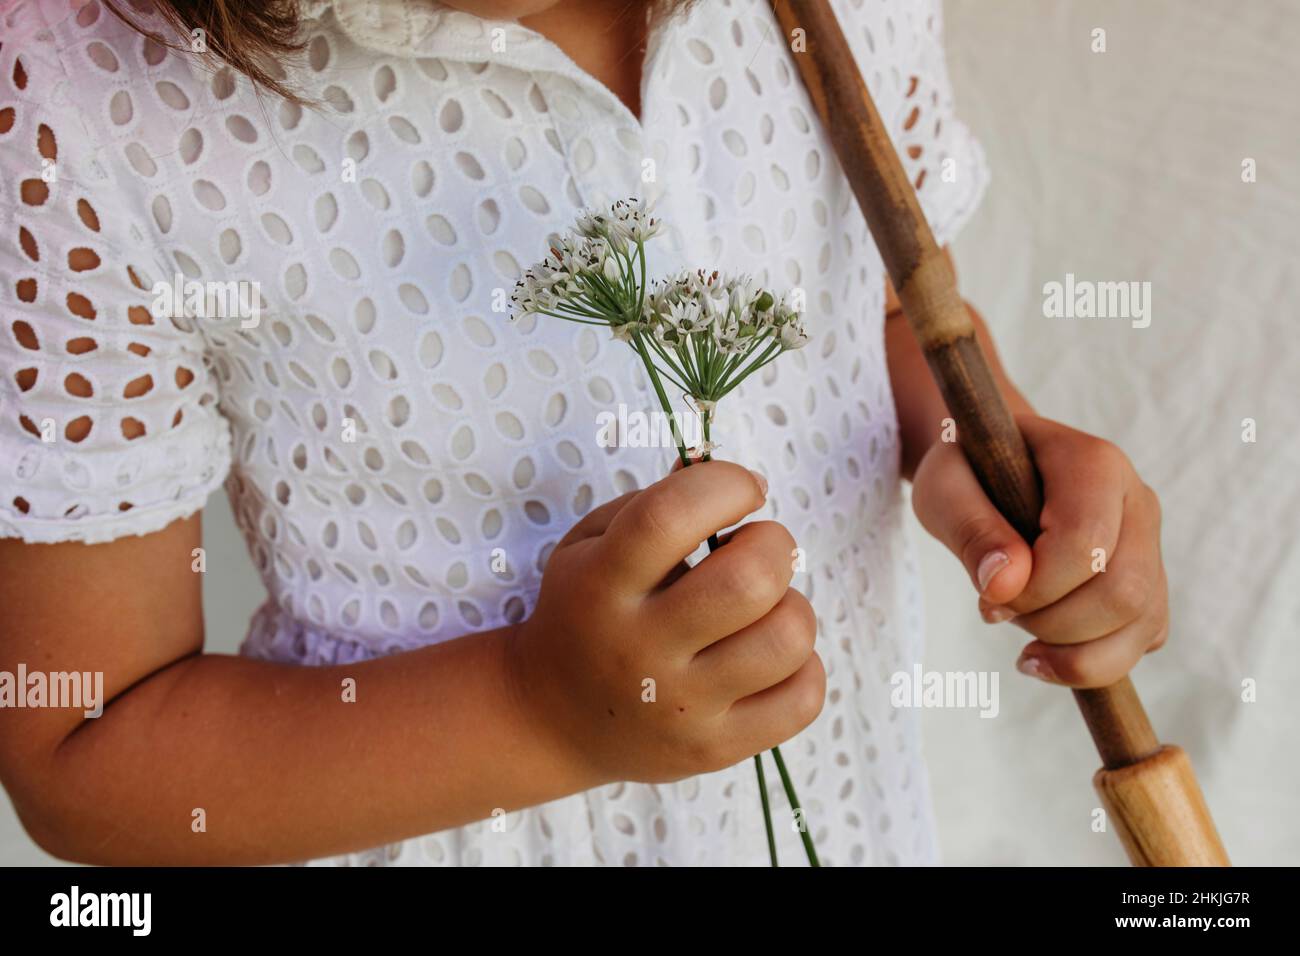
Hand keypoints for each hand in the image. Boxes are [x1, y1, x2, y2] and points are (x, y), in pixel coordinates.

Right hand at [509, 460, 824, 783]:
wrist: (551, 719)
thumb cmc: (586, 612)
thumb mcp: (591, 545)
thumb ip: (656, 502)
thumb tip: (738, 480)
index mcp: (601, 584)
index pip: (671, 516)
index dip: (726, 485)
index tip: (742, 490)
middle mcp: (638, 648)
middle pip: (748, 582)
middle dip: (773, 545)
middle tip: (756, 551)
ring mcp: (680, 706)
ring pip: (787, 639)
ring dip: (791, 607)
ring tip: (762, 610)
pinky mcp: (715, 750)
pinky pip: (803, 698)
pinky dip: (802, 665)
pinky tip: (768, 657)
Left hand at [911, 415, 1167, 687]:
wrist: (988, 469)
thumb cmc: (966, 474)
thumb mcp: (944, 487)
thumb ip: (969, 529)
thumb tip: (1005, 584)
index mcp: (1094, 464)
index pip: (1086, 544)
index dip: (1035, 589)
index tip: (987, 596)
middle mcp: (1137, 501)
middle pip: (1124, 592)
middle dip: (1053, 624)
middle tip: (1000, 612)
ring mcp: (1150, 544)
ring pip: (1142, 623)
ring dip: (1074, 651)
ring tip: (1021, 637)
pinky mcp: (1149, 583)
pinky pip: (1144, 638)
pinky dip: (1093, 663)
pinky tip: (1043, 654)